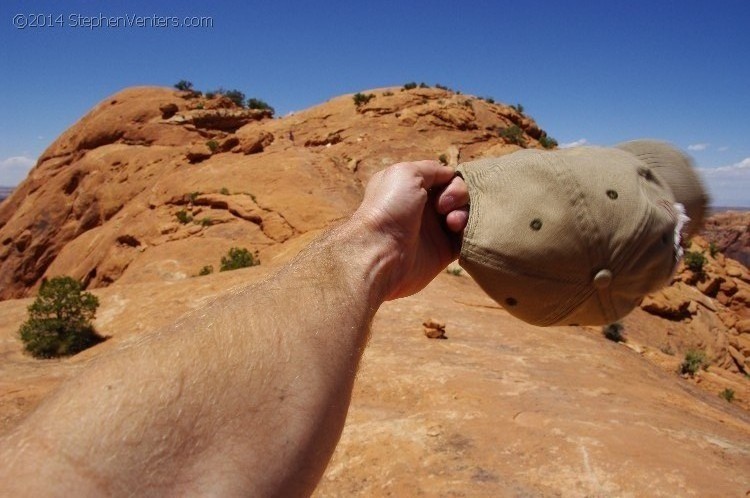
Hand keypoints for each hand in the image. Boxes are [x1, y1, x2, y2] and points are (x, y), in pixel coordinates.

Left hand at [353, 160, 469, 299]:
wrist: (381, 252)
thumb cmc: (389, 209)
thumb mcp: (406, 173)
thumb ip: (432, 169)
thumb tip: (451, 174)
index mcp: (412, 187)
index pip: (445, 177)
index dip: (451, 179)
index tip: (443, 186)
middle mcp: (424, 207)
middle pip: (458, 193)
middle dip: (459, 195)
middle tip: (444, 207)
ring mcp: (435, 229)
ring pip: (465, 213)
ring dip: (463, 213)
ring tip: (452, 223)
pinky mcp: (444, 250)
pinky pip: (467, 237)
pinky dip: (470, 232)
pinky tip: (459, 232)